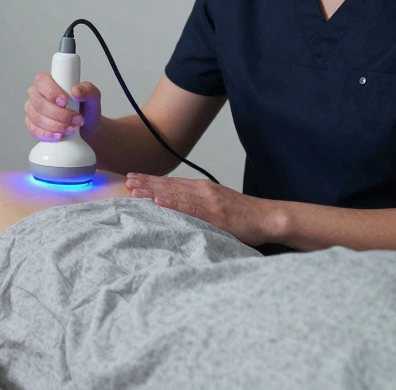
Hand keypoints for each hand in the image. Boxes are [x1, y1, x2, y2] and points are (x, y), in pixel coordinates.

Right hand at [24, 73, 100, 141]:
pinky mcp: (31, 125)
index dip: (52, 92)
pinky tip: (58, 136)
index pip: (42, 82)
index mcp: (48, 81)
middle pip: (39, 103)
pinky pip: (33, 130)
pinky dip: (47, 134)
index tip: (64, 102)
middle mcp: (37, 94)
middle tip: (76, 119)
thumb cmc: (85, 109)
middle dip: (59, 114)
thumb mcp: (93, 98)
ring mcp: (32, 110)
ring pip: (37, 118)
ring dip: (56, 125)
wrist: (84, 128)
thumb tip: (76, 91)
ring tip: (71, 129)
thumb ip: (88, 90)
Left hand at [125, 173, 275, 246]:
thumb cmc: (244, 216)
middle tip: (126, 180)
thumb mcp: (219, 206)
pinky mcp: (216, 215)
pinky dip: (173, 205)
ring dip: (153, 192)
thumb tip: (179, 211)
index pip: (172, 183)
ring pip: (176, 195)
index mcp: (203, 189)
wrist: (268, 218)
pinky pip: (191, 209)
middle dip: (147, 183)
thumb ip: (200, 206)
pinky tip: (159, 203)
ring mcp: (210, 202)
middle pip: (170, 186)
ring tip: (135, 190)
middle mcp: (204, 191)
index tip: (134, 179)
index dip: (152, 181)